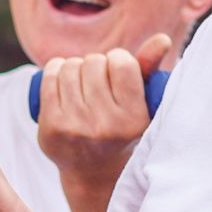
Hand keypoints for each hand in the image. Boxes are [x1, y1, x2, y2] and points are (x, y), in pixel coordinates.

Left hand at [36, 32, 173, 174]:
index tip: (119, 71)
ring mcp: (75, 127)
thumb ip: (150, 70)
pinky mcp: (51, 128)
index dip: (119, 59)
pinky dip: (55, 70)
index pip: (123, 63)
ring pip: (70, 67)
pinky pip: (49, 77)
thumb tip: (162, 39)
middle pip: (94, 62)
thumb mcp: (142, 105)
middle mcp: (105, 125)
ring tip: (82, 83)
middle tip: (98, 82)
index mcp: (134, 119)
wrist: (92, 172)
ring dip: (75, 67)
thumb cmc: (120, 129)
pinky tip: (62, 78)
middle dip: (96, 65)